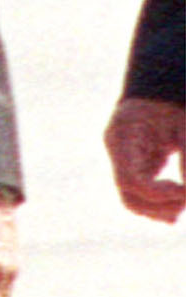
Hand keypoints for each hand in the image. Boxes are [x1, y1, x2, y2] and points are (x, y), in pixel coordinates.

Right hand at [104, 96, 185, 222]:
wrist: (160, 87)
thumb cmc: (172, 100)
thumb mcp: (184, 123)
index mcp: (123, 135)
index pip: (130, 180)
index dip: (157, 194)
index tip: (183, 193)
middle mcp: (116, 149)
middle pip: (128, 195)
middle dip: (158, 207)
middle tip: (185, 205)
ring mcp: (122, 158)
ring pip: (132, 198)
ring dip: (158, 209)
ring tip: (183, 206)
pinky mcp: (133, 163)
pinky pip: (140, 191)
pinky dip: (158, 201)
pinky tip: (176, 206)